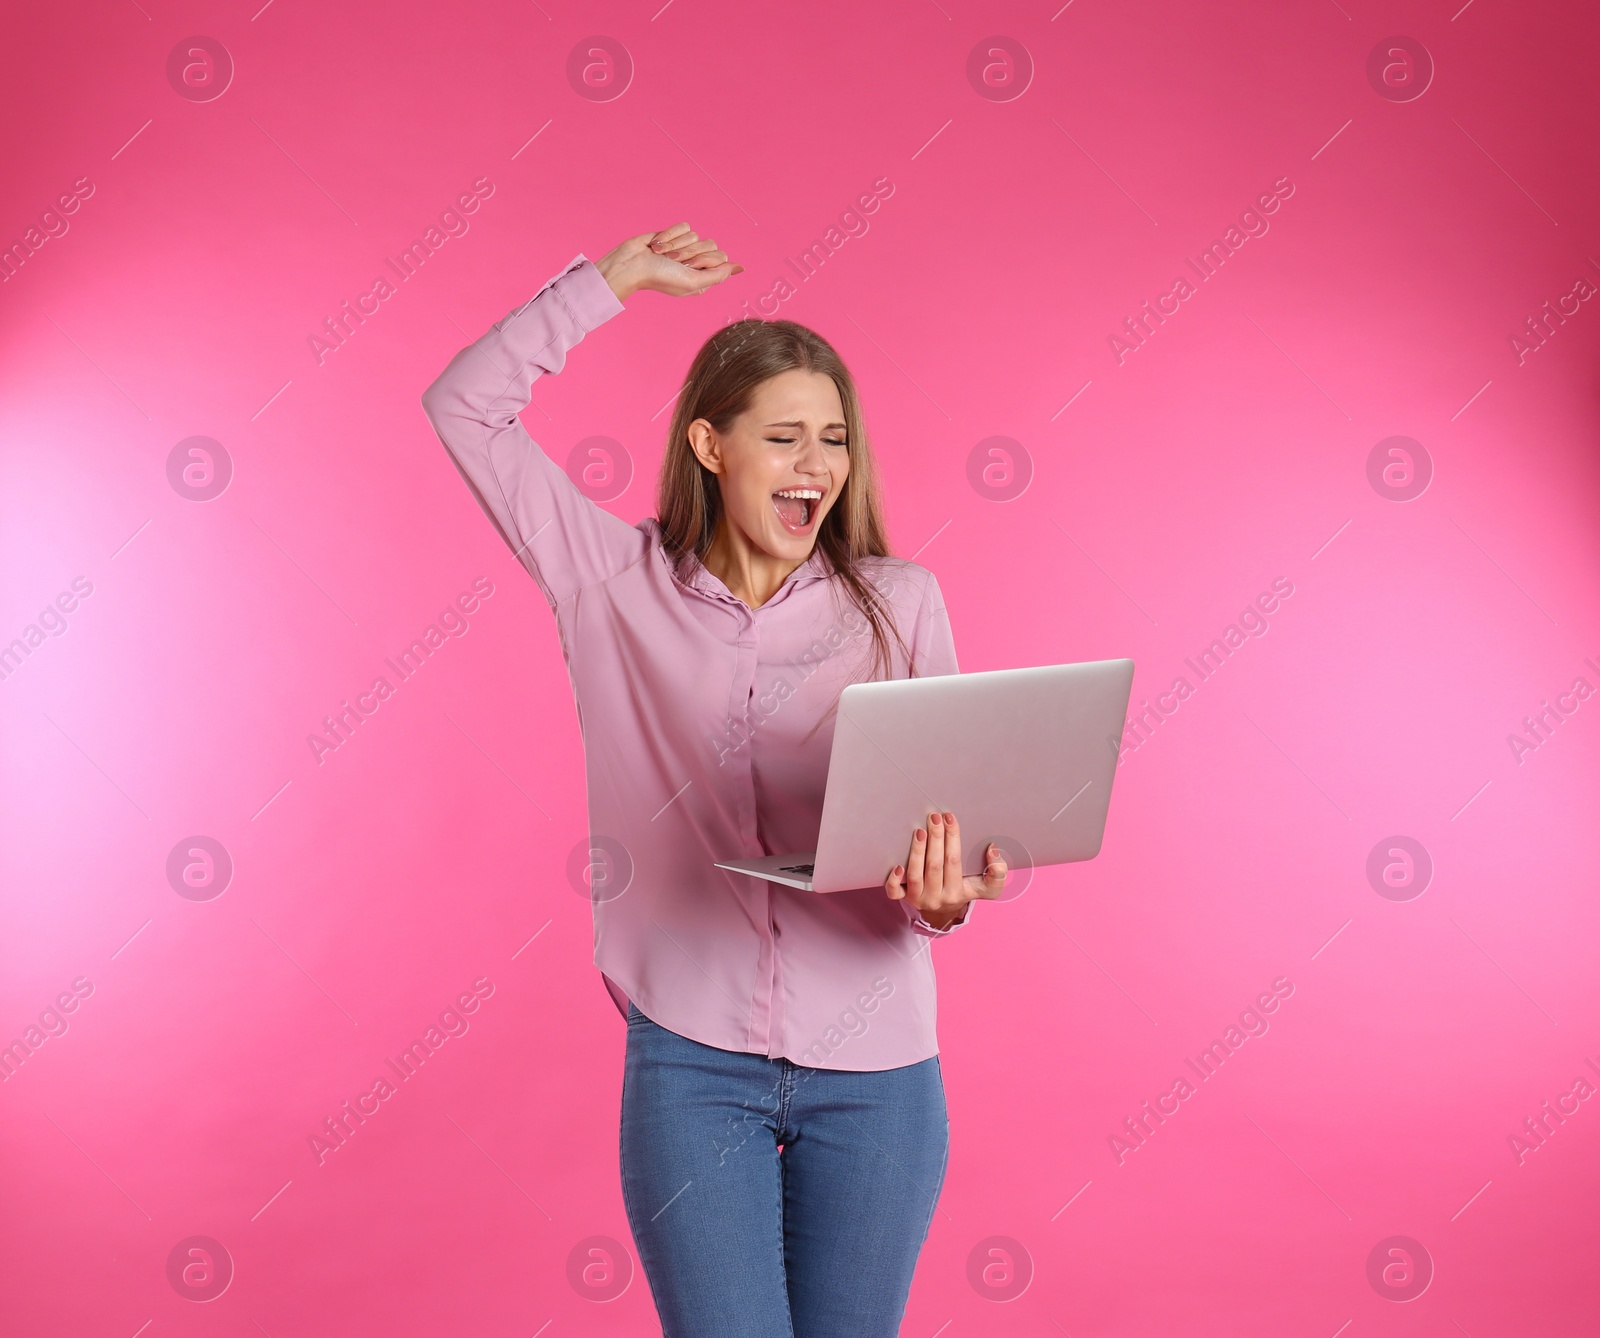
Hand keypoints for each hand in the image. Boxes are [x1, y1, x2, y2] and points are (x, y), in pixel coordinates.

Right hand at [594, 223, 743, 300]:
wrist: (631, 264)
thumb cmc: (660, 277)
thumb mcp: (692, 282)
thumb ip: (718, 275)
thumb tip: (741, 268)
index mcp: (703, 278)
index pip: (720, 257)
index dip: (704, 260)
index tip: (688, 267)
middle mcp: (696, 263)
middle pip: (710, 244)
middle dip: (690, 252)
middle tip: (673, 262)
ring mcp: (684, 248)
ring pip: (695, 235)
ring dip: (676, 245)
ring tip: (662, 255)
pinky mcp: (674, 235)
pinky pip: (684, 226)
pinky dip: (669, 234)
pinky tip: (657, 245)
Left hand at [884, 810, 1007, 930]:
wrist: (946, 908)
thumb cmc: (967, 889)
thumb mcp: (989, 886)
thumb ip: (998, 871)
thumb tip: (993, 850)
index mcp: (957, 893)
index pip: (954, 862)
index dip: (952, 839)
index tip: (950, 818)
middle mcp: (936, 897)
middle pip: (934, 866)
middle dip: (935, 839)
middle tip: (934, 817)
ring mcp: (918, 898)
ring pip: (915, 875)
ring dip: (917, 851)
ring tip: (919, 831)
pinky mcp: (904, 898)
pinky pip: (894, 893)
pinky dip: (894, 880)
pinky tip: (897, 865)